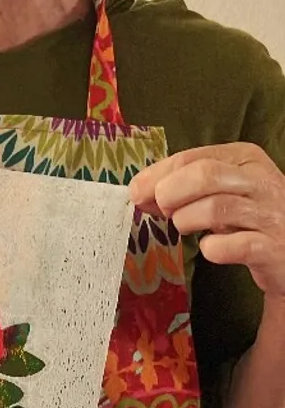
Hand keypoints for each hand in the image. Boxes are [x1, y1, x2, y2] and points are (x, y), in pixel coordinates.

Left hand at [129, 143, 284, 306]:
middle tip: (164, 212)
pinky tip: (211, 248)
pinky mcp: (271, 247)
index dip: (156, 177)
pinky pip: (234, 246)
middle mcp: (259, 180)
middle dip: (171, 195)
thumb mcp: (219, 192)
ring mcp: (268, 213)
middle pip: (204, 176)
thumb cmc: (248, 217)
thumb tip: (139, 192)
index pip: (190, 158)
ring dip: (187, 221)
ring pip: (216, 208)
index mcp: (243, 158)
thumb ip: (182, 187)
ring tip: (187, 228)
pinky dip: (213, 249)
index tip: (137, 194)